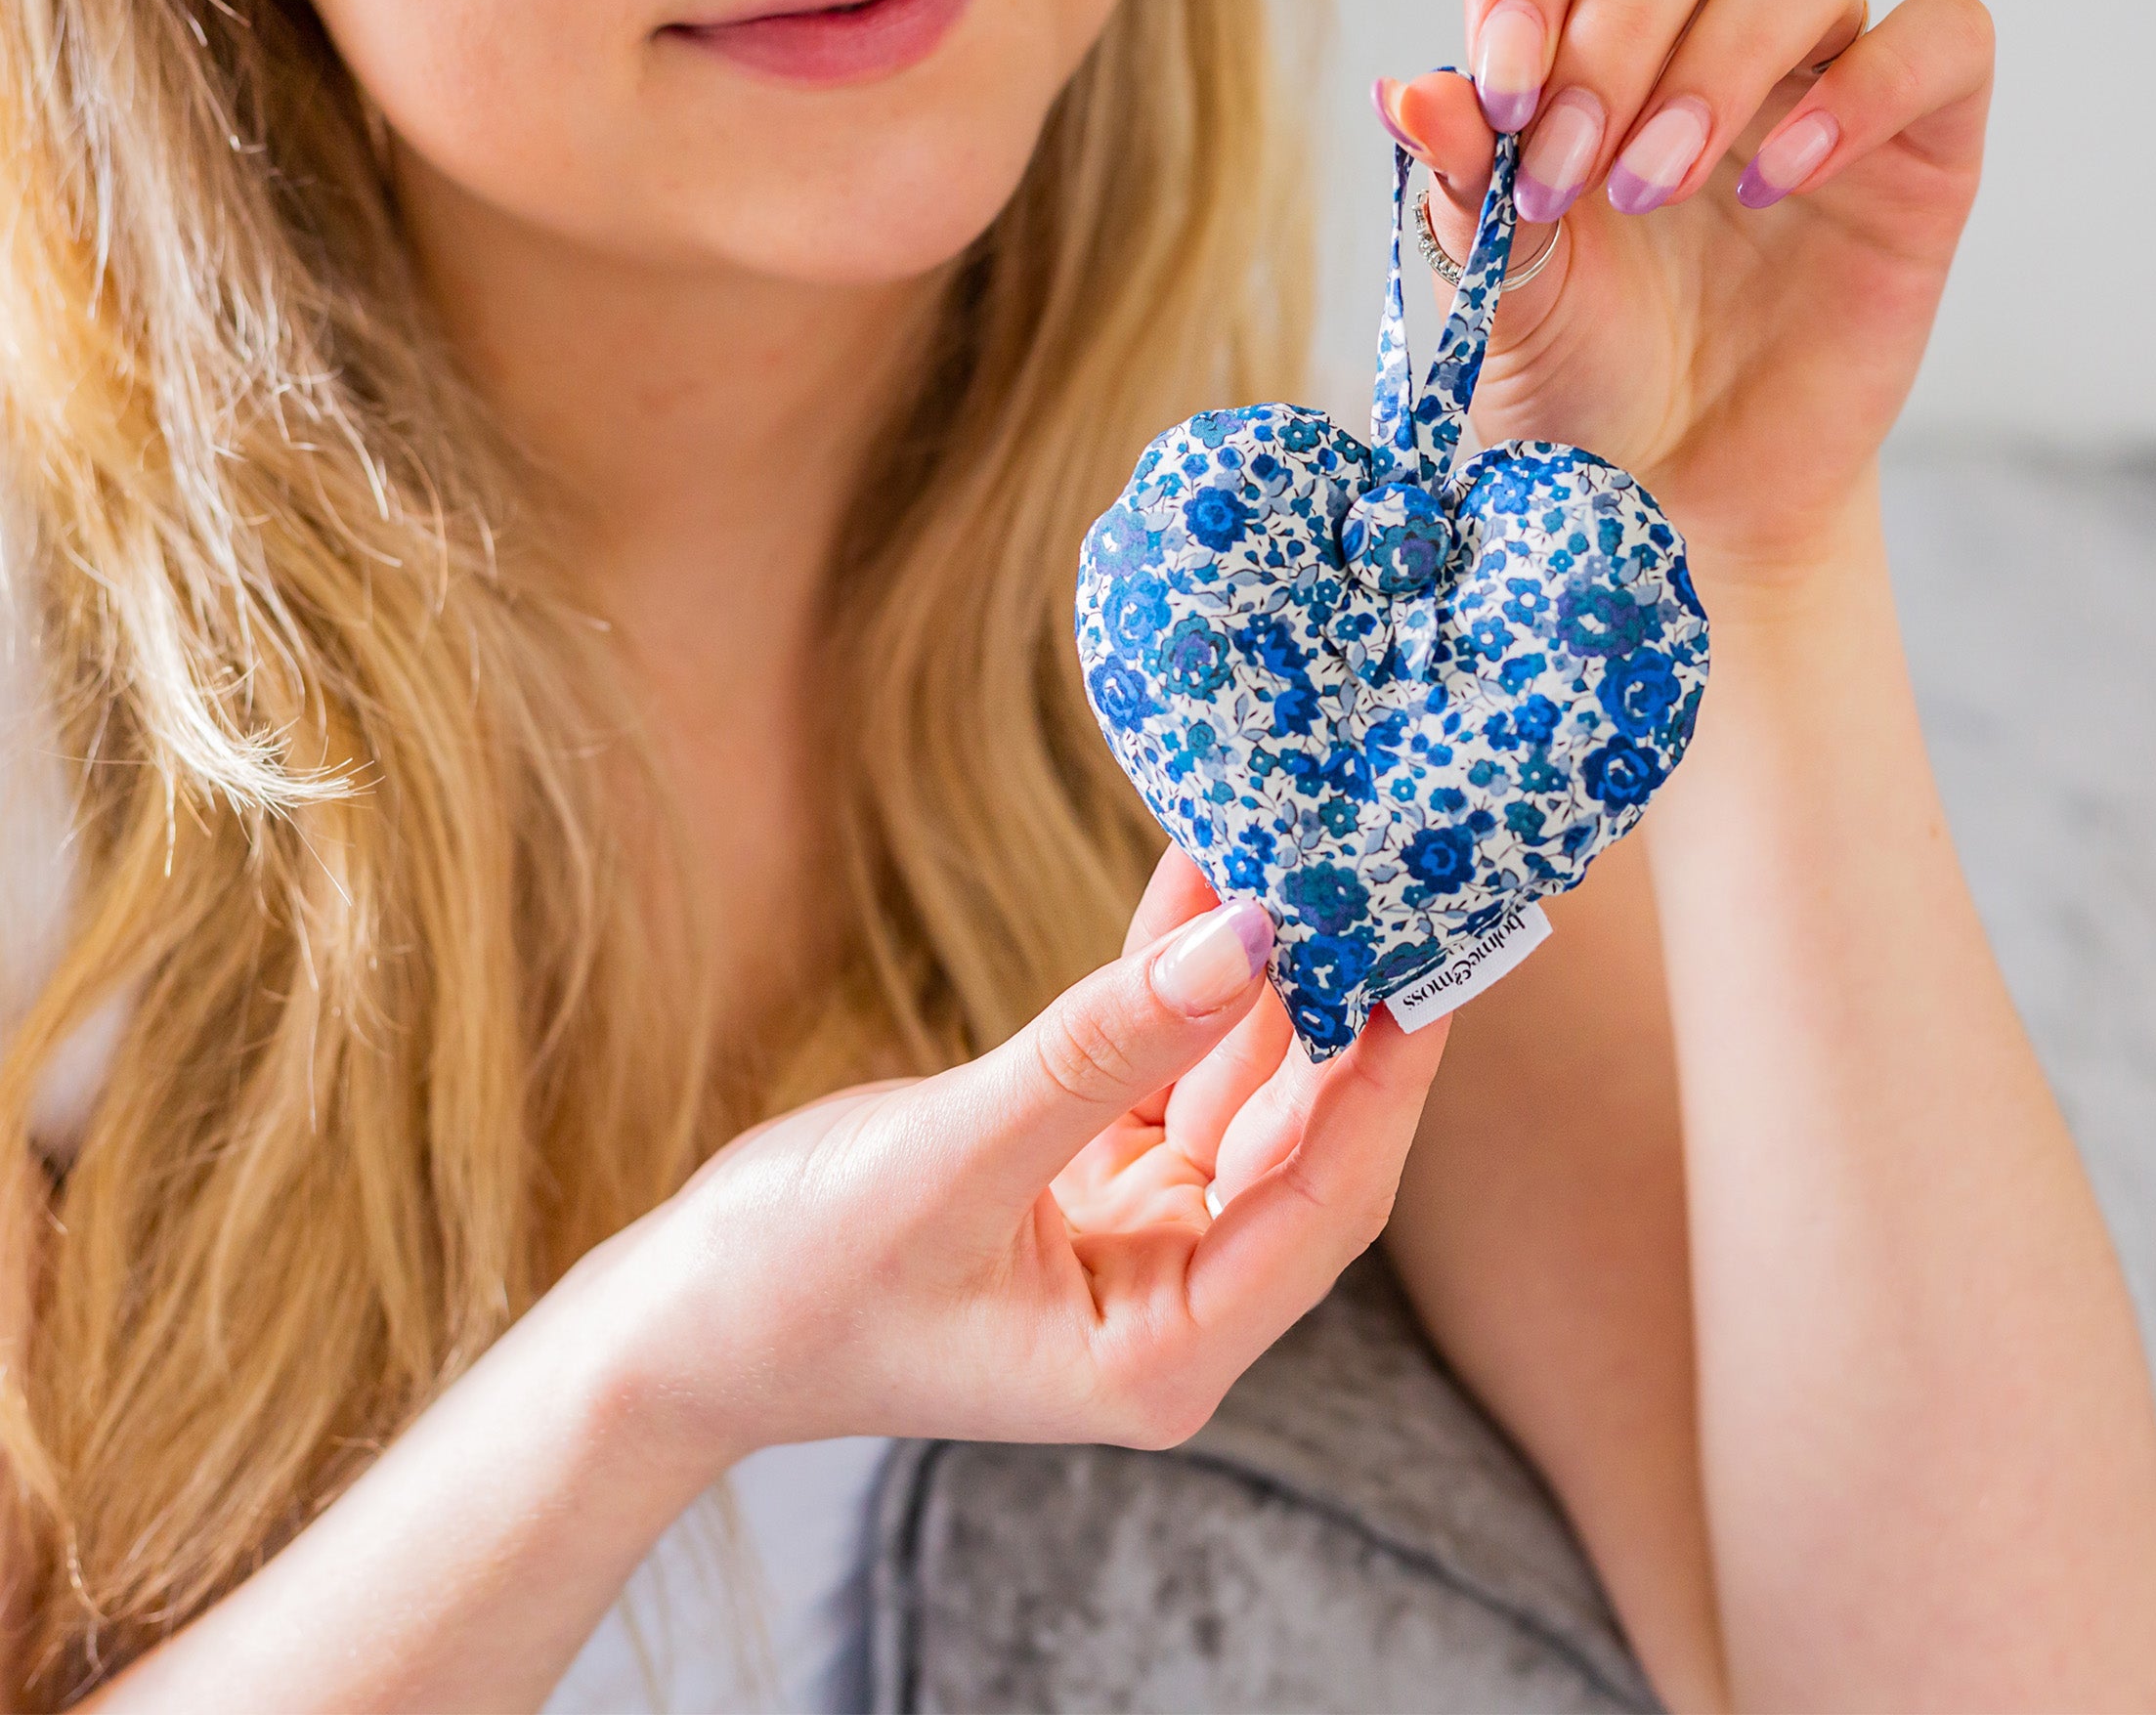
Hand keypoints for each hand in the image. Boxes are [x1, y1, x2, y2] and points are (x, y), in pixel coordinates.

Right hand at [621, 860, 1446, 1458]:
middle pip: (1302, 1144)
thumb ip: (1104, 1048)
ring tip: (1303, 849)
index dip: (1384, 1082)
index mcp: (1166, 1353)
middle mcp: (1174, 1301)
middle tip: (1389, 883)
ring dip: (1259, 976)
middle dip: (1341, 1016)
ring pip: (1237, 1091)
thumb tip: (1249, 940)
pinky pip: (1163, 1062)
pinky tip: (1206, 878)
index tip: (1428, 962)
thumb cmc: (797, 1279)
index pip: (1325, 1205)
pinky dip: (1178, 978)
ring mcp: (1138, 1238)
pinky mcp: (1091, 1178)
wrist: (679, 1324)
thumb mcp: (955, 1158)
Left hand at [1374, 0, 1994, 584]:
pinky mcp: (1922, 141)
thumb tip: (1410, 94)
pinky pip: (1941, 36)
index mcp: (1580, 28)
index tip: (1505, 84)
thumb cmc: (1584, 382)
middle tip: (1575, 170)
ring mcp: (1819, 71)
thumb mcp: (1499, 295)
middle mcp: (1701, 24)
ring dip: (1719, 58)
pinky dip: (1864, 90)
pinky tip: (1779, 180)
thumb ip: (1461, 189)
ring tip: (1657, 186)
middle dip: (1616, 28)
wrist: (1679, 502)